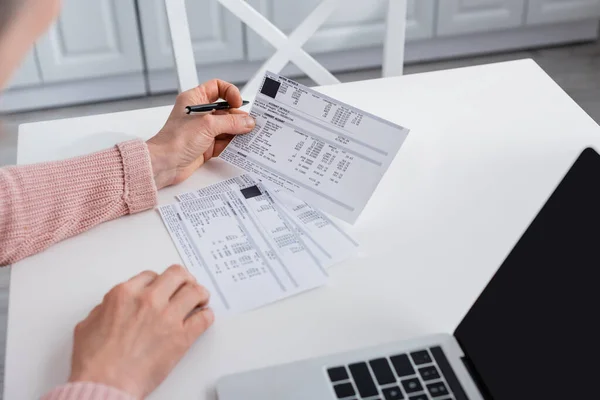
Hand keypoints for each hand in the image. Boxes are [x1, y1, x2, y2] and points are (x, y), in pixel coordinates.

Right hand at [69, 265, 213, 398]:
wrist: (105, 384)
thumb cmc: (94, 362)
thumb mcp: (88, 324)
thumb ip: (105, 309)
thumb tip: (113, 307)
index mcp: (125, 294)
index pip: (152, 275)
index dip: (159, 281)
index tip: (164, 287)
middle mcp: (149, 300)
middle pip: (177, 275)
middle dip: (184, 279)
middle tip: (187, 286)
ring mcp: (167, 316)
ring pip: (195, 291)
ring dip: (200, 294)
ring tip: (200, 299)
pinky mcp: (182, 336)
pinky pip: (204, 318)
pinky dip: (206, 316)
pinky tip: (204, 317)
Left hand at [146, 79, 254, 189]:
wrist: (165, 164)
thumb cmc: (175, 140)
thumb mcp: (207, 125)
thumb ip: (231, 122)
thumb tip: (247, 122)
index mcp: (195, 99)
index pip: (217, 87)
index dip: (230, 93)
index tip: (238, 104)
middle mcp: (200, 114)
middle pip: (226, 110)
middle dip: (238, 117)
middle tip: (250, 124)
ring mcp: (203, 130)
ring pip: (227, 127)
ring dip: (238, 132)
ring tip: (248, 136)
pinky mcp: (206, 146)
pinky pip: (225, 143)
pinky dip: (233, 145)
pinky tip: (240, 147)